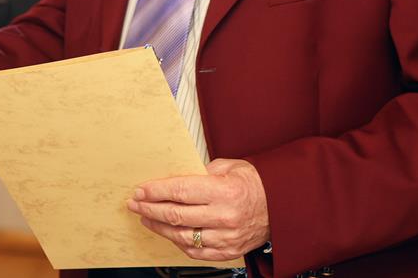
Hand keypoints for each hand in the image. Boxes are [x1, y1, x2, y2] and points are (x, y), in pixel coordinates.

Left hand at [126, 158, 269, 261]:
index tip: (140, 190)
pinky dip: (178, 242)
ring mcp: (226, 237)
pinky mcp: (228, 251)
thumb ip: (201, 172)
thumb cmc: (254, 183)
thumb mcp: (229, 166)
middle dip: (150, 209)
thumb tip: (175, 178)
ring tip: (146, 218)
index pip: (180, 191)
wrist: (282, 207)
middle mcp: (224, 216)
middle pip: (176, 215)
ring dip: (159, 227)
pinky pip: (196, 251)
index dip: (155, 191)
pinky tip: (168, 233)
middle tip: (135, 204)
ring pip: (182, 236)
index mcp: (223, 191)